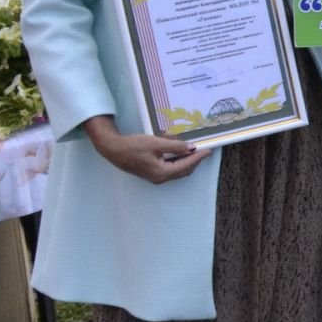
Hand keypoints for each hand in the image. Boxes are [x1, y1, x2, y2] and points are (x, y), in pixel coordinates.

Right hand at [83, 115, 206, 183]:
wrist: (113, 149)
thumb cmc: (132, 146)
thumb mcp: (156, 143)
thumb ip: (175, 146)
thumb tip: (190, 148)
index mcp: (162, 173)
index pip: (186, 165)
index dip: (198, 157)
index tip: (208, 150)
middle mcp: (160, 178)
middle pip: (184, 170)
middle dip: (195, 160)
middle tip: (203, 150)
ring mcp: (155, 176)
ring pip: (177, 169)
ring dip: (186, 160)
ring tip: (193, 149)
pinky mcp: (152, 172)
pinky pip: (170, 167)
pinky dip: (177, 160)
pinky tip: (179, 151)